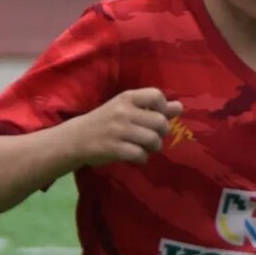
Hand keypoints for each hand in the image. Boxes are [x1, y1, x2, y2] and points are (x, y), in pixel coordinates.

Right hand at [61, 88, 181, 167]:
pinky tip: (135, 156)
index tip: (156, 117)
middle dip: (161, 134)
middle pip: (160, 122)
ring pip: (153, 140)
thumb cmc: (105, 122)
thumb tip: (179, 107)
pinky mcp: (114, 148)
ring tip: (144, 148)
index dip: (163, 109)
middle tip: (152, 138)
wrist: (76, 138)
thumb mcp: (126, 109)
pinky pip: (140, 155)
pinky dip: (142, 158)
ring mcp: (118, 130)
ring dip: (153, 148)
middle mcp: (124, 111)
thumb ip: (152, 108)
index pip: (157, 96)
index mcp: (127, 97)